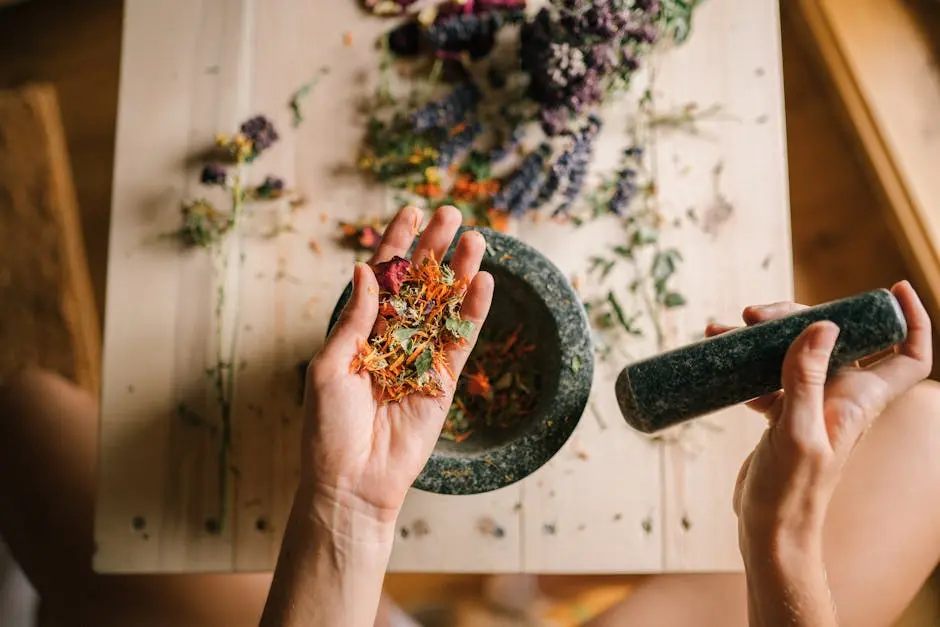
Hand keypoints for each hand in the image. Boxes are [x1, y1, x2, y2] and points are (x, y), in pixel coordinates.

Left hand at [301, 205, 493, 524]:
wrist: (351, 481)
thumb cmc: (327, 428)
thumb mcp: (329, 366)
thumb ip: (354, 320)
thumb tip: (367, 272)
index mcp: (359, 332)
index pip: (381, 278)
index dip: (395, 244)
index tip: (410, 211)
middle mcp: (391, 339)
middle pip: (418, 284)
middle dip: (433, 248)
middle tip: (451, 213)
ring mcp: (419, 358)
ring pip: (444, 306)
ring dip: (459, 273)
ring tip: (475, 238)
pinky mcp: (443, 381)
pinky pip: (460, 341)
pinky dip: (472, 313)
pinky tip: (483, 282)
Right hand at [705, 281, 932, 549]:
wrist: (769, 528)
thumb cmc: (790, 491)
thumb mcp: (796, 432)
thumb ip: (806, 379)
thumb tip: (822, 326)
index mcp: (859, 400)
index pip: (909, 356)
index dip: (912, 320)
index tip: (892, 290)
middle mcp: (842, 397)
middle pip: (836, 337)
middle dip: (799, 316)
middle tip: (756, 314)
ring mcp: (812, 404)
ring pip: (798, 352)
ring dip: (764, 336)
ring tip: (724, 330)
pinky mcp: (784, 413)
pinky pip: (771, 373)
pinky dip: (748, 362)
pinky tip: (724, 362)